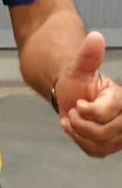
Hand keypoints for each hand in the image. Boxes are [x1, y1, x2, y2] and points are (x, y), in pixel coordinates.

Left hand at [57, 32, 121, 156]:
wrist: (72, 94)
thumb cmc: (77, 81)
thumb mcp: (79, 67)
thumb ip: (89, 55)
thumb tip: (95, 37)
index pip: (107, 114)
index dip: (87, 111)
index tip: (78, 103)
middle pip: (105, 132)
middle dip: (81, 123)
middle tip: (71, 112)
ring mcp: (120, 134)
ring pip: (99, 144)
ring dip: (78, 132)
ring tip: (72, 119)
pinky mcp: (111, 145)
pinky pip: (95, 151)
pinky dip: (80, 141)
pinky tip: (75, 129)